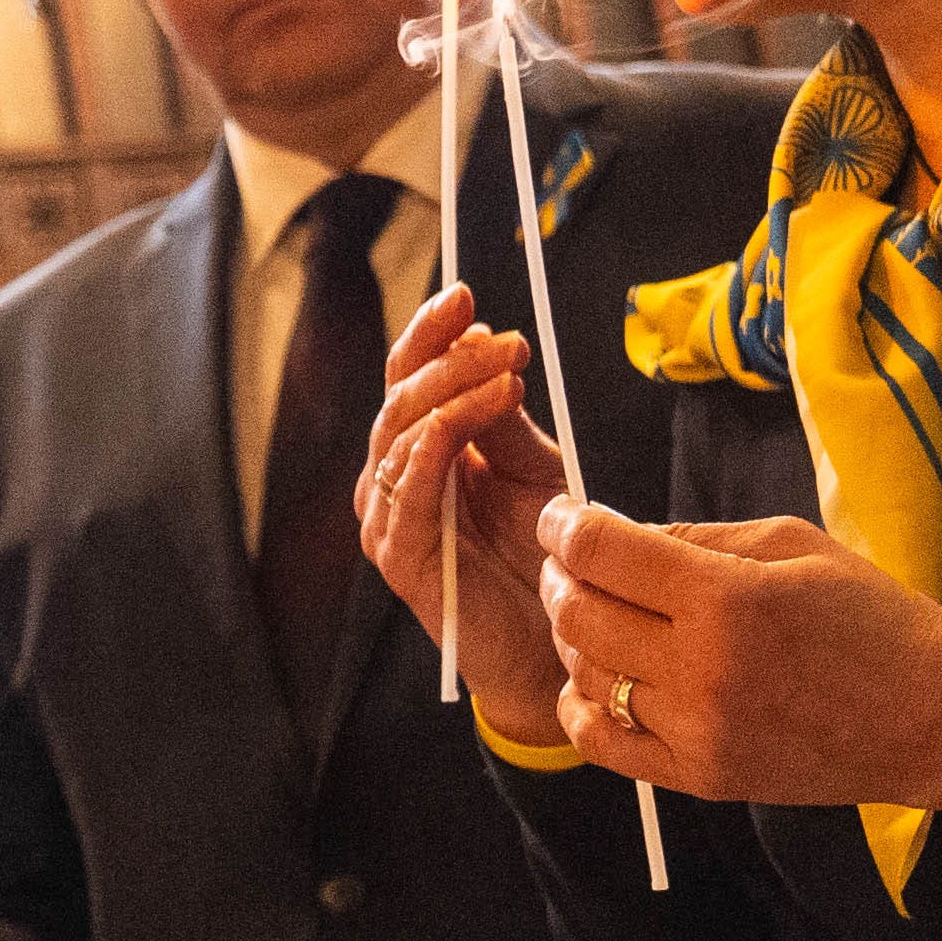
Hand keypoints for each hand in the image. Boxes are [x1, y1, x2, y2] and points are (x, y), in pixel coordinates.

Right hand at [358, 285, 569, 731]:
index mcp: (418, 453)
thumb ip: (502, 417)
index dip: (430, 335)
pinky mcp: (400, 557)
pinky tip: (462, 423)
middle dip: (449, 360)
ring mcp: (388, 519)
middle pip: (399, 400)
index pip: (407, 379)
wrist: (552, 643)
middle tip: (506, 343)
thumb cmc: (541, 558)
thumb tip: (485, 345)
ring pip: (399, 438)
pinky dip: (431, 450)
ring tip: (505, 375)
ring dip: (450, 396)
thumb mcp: (533, 469)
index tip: (467, 297)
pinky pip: (405, 492)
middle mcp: (391, 481)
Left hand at [533, 499, 941, 817]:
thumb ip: (698, 536)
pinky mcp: (702, 778)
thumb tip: (619, 535)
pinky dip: (583, 706)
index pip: (602, 553)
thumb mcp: (793, 545)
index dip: (566, 526)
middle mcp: (704, 669)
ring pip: (587, 675)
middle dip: (561, 578)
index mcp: (729, 599)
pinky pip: (604, 744)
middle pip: (579, 615)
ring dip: (574, 638)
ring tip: (596, 615)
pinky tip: (596, 681)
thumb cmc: (872, 618)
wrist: (934, 717)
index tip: (561, 517)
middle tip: (571, 564)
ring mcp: (699, 731)